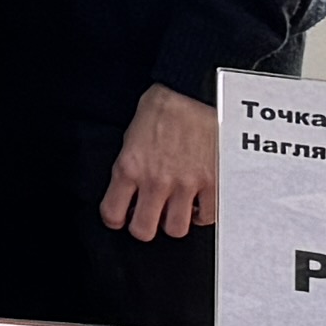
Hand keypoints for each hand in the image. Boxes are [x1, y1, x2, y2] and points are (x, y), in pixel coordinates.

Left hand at [100, 81, 220, 243]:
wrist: (191, 94)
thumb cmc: (161, 110)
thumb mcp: (130, 139)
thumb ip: (130, 168)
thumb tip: (129, 191)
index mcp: (130, 168)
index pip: (112, 213)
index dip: (115, 219)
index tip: (121, 217)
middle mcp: (155, 181)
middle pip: (144, 231)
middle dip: (143, 227)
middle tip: (148, 217)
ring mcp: (185, 184)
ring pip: (176, 229)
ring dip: (174, 222)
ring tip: (175, 210)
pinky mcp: (212, 183)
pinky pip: (207, 217)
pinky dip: (202, 214)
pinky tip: (198, 203)